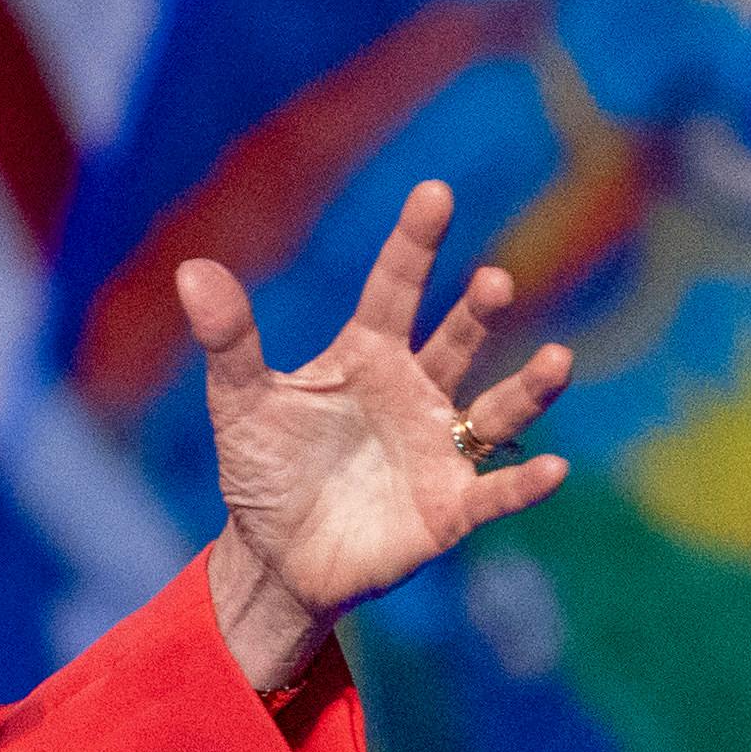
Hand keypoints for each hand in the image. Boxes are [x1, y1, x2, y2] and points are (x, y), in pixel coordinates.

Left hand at [189, 179, 572, 695]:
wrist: (275, 559)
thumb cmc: (264, 471)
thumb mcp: (240, 404)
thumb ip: (229, 340)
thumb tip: (193, 269)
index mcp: (367, 356)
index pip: (395, 287)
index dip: (415, 242)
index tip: (436, 191)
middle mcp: (415, 393)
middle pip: (456, 341)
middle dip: (477, 313)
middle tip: (494, 281)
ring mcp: (438, 450)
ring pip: (494, 411)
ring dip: (528, 389)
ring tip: (557, 359)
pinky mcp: (448, 509)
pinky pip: (494, 492)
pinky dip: (524, 483)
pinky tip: (555, 468)